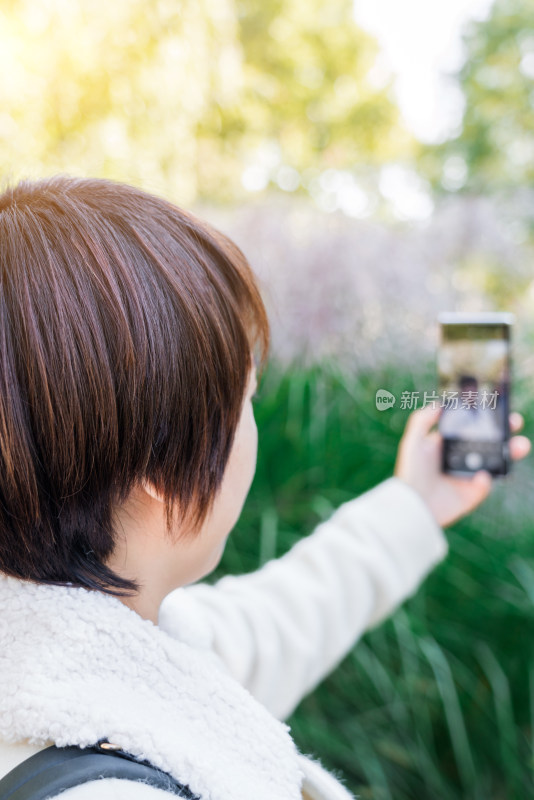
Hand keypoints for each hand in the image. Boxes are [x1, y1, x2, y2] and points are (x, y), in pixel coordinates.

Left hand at [394, 405, 530, 527]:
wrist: (411, 505)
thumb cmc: (409, 472)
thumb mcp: (412, 442)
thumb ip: (422, 420)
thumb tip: (439, 404)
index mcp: (449, 445)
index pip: (472, 429)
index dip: (486, 420)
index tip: (499, 409)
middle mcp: (461, 459)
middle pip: (490, 444)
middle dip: (506, 433)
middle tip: (515, 423)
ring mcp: (468, 477)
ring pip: (495, 463)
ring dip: (510, 453)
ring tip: (520, 445)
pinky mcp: (471, 495)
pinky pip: (484, 486)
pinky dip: (485, 481)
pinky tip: (481, 477)